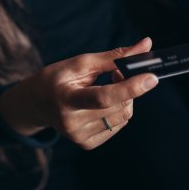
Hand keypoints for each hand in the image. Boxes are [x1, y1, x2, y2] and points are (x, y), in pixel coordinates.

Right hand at [0, 37, 158, 149]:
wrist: (36, 103)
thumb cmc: (58, 78)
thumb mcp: (81, 63)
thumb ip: (115, 56)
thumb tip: (147, 45)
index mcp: (66, 100)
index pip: (103, 97)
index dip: (130, 87)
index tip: (152, 77)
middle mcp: (72, 123)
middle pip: (119, 106)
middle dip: (128, 86)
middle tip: (117, 72)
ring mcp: (80, 137)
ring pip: (124, 116)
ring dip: (126, 98)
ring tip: (108, 85)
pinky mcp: (87, 144)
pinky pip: (119, 125)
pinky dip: (119, 110)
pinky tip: (104, 102)